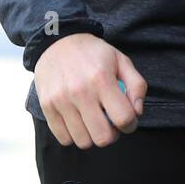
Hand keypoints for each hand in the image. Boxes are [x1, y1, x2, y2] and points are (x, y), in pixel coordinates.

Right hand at [35, 33, 147, 147]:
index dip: (131, 124)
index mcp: (101, 79)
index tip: (129, 121)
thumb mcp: (121, 60)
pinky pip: (63, 138)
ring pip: (83, 142)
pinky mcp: (47, 107)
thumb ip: (137, 85)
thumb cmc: (94, 54)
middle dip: (113, 135)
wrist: (58, 41)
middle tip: (111, 123)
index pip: (123, 118)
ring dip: (93, 136)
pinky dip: (74, 136)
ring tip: (94, 121)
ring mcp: (60, 101)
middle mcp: (80, 92)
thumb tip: (137, 112)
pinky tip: (79, 122)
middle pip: (102, 137)